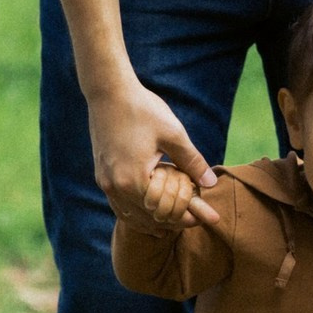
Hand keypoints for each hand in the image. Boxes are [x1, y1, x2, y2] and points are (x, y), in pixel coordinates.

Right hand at [88, 79, 219, 232]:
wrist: (108, 91)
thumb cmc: (142, 109)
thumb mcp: (173, 134)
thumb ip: (192, 162)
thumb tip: (211, 184)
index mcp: (133, 180)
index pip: (165, 210)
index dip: (187, 215)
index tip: (206, 215)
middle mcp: (115, 187)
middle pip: (148, 218)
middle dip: (173, 220)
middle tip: (196, 220)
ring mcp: (105, 183)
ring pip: (131, 216)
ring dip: (153, 219)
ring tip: (175, 221)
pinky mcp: (101, 175)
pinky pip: (119, 205)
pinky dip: (136, 212)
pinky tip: (150, 210)